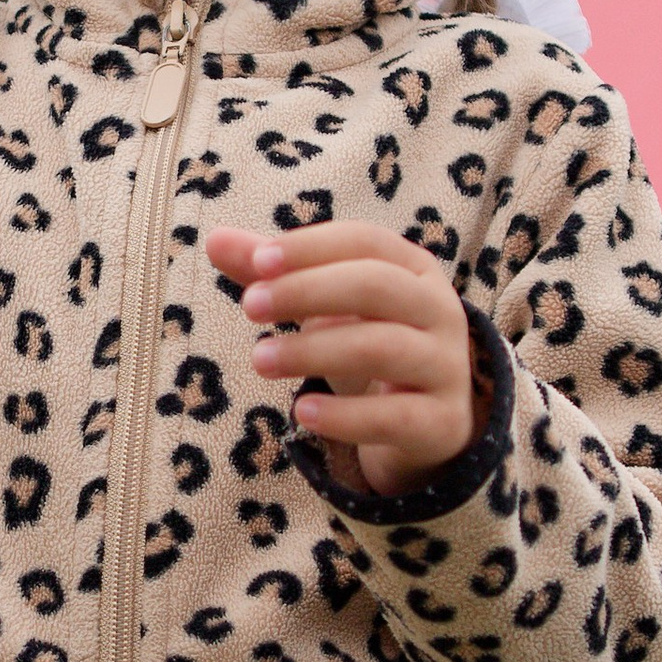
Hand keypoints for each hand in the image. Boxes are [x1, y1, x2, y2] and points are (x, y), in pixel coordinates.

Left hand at [208, 222, 484, 501]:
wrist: (430, 421)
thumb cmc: (370, 342)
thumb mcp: (328, 306)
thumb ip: (276, 274)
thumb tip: (214, 239)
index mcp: (414, 270)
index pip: (366, 242)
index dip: (312, 247)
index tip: (259, 262)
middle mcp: (440, 310)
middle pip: (376, 286)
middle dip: (308, 291)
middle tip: (249, 306)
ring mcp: (446, 366)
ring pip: (384, 348)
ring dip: (314, 350)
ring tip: (260, 359)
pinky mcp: (441, 422)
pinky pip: (395, 417)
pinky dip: (346, 415)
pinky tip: (301, 412)